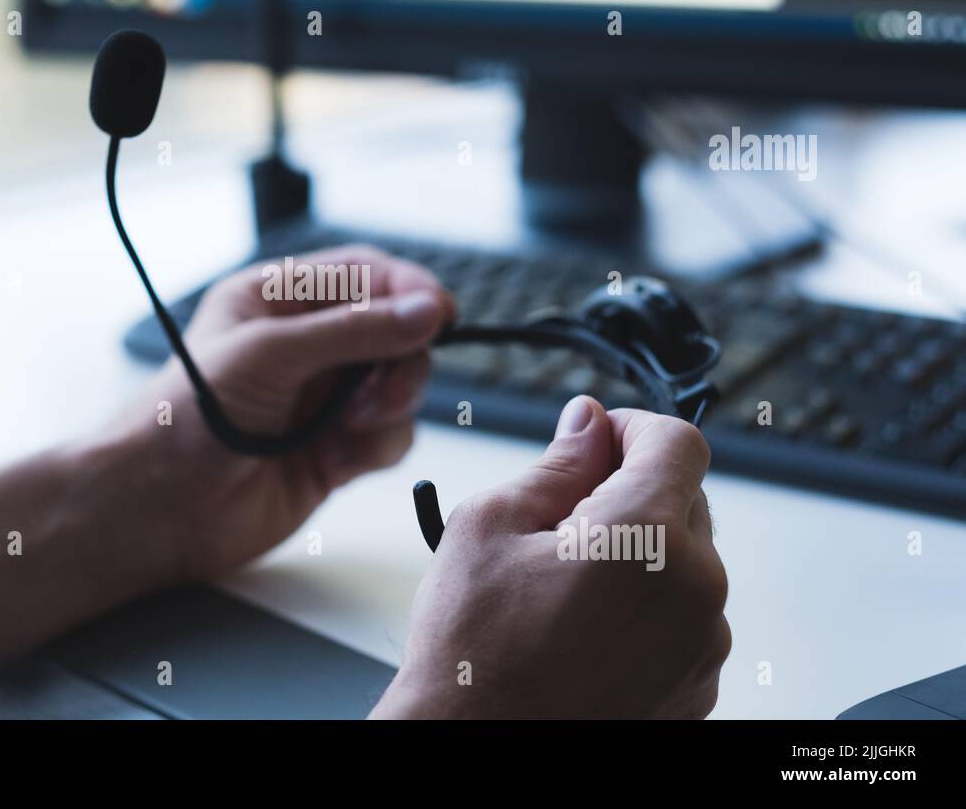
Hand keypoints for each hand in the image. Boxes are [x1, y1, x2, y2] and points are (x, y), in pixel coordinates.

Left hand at [103, 245, 454, 583]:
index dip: (408, 291)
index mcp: (277, 301)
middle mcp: (304, 345)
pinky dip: (375, 448)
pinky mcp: (336, 449)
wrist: (160, 510)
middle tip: (382, 391)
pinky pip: (390, 435)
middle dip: (400, 359)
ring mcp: (323, 398)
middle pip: (394, 330)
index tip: (441, 313)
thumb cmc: (186, 420)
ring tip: (349, 429)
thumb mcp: (270, 356)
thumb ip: (354, 332)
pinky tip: (335, 463)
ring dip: (388, 407)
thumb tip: (427, 311)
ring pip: (400, 385)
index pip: (364, 275)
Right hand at [371, 395, 730, 718]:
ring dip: (638, 555)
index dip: (630, 428)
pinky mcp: (697, 688)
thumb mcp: (489, 527)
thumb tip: (587, 423)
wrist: (474, 751)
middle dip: (628, 492)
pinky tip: (583, 630)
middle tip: (559, 522)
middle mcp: (695, 591)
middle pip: (684, 499)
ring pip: (684, 562)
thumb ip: (555, 465)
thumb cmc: (473, 656)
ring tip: (563, 590)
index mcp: (647, 538)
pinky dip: (645, 609)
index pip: (677, 442)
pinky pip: (683, 619)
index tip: (596, 441)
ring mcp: (702, 647)